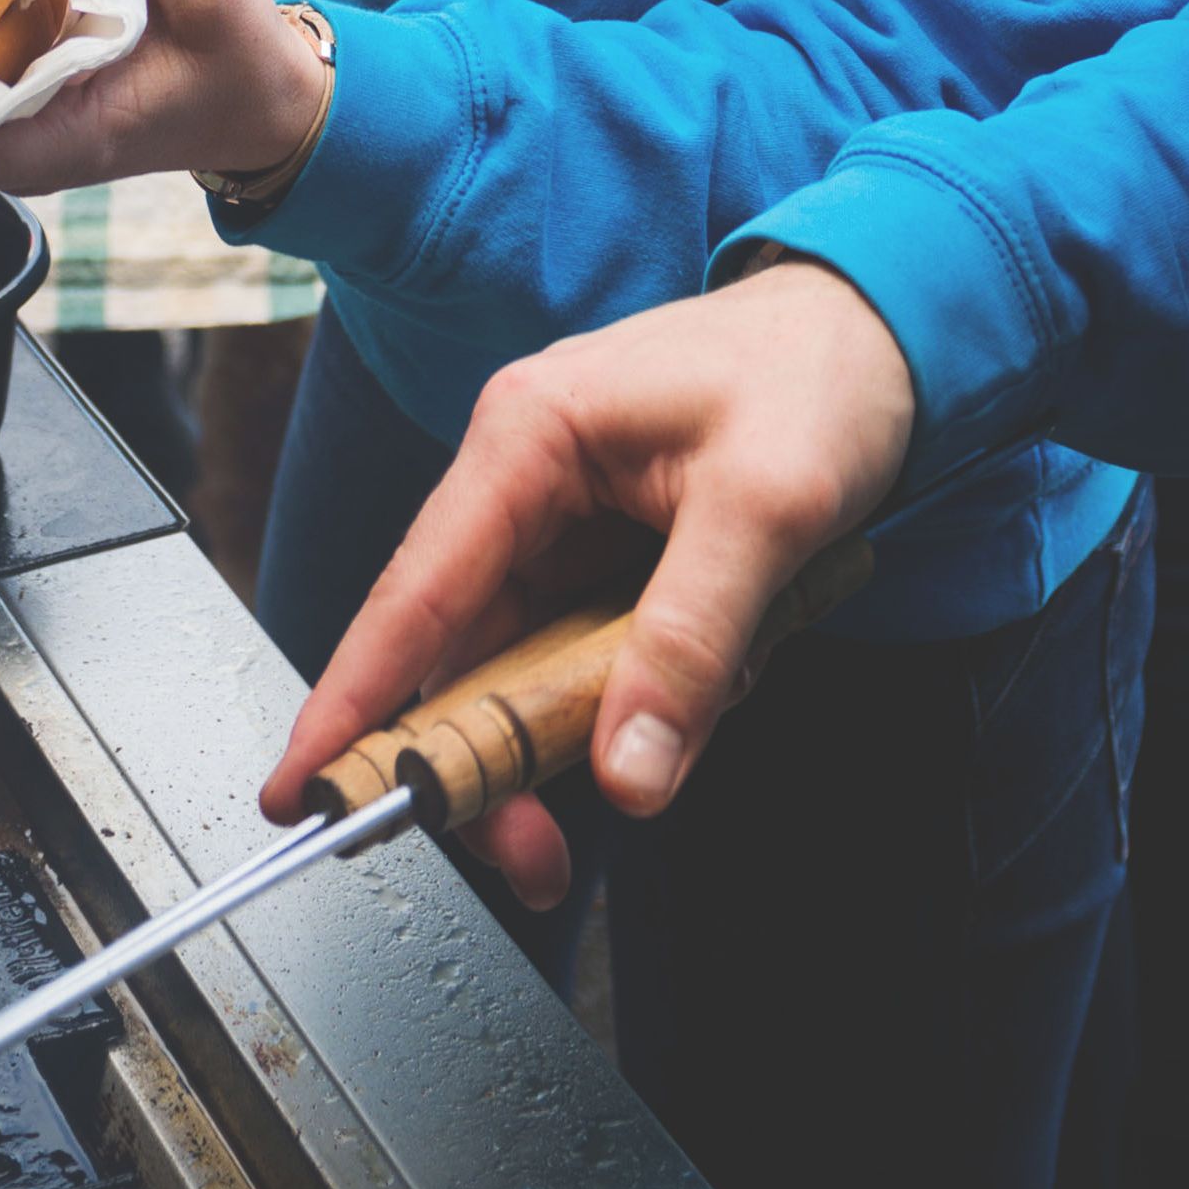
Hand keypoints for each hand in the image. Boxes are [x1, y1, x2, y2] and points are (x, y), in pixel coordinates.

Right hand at [256, 259, 916, 904]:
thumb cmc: (818, 375)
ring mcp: (561, 519)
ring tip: (647, 772)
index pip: (415, 592)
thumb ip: (693, 642)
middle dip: (489, 764)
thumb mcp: (769, 506)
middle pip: (461, 652)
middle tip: (534, 857)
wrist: (883, 331)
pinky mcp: (604, 554)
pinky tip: (706, 687)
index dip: (355, 700)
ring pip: (522, 667)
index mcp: (528, 436)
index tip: (305, 787)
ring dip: (570, 742)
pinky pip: (586, 656)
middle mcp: (523, 479)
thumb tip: (629, 771)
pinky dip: (631, 698)